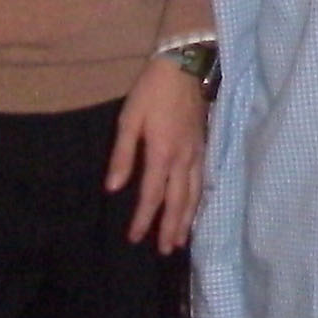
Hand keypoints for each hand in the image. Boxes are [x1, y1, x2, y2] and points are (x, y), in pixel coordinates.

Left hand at [106, 54, 208, 251]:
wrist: (184, 66)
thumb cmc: (151, 92)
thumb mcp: (129, 119)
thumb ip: (122, 155)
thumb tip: (113, 188)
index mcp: (163, 153)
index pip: (152, 195)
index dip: (143, 218)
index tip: (134, 237)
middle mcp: (184, 158)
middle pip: (178, 201)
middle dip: (171, 227)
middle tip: (166, 250)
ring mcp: (198, 152)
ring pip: (195, 193)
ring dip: (187, 218)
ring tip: (181, 239)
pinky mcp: (204, 146)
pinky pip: (204, 180)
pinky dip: (199, 200)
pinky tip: (196, 208)